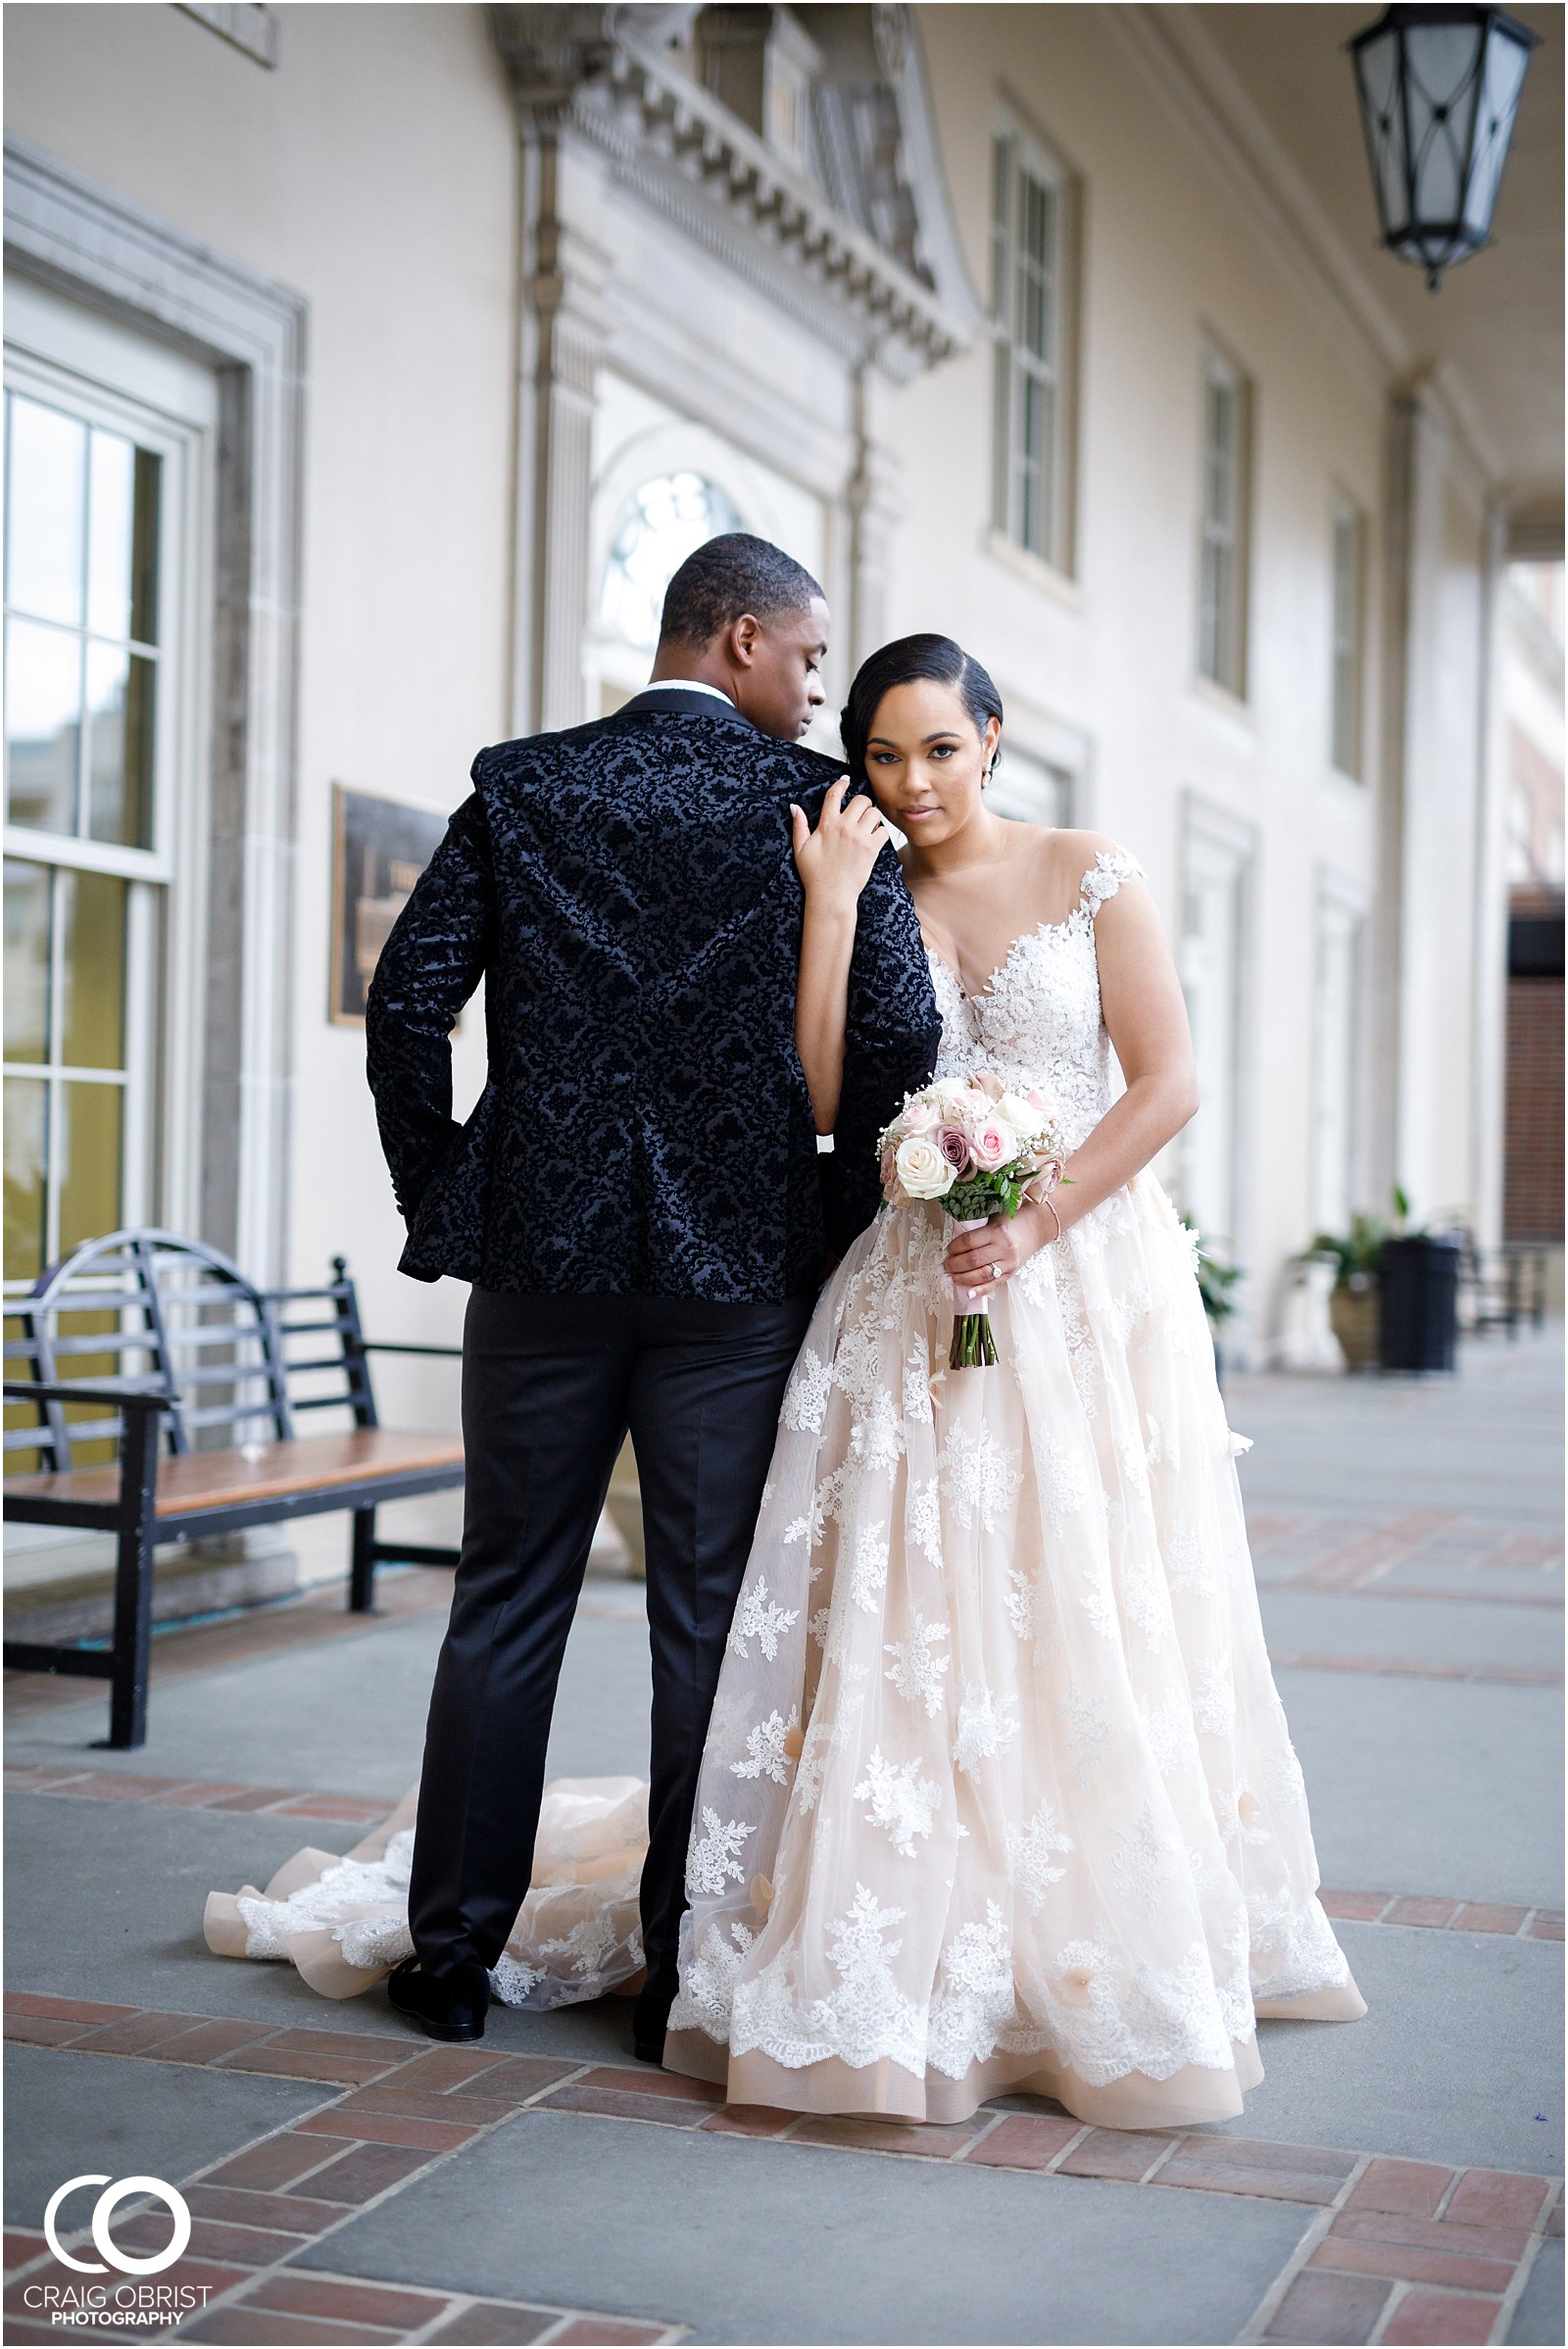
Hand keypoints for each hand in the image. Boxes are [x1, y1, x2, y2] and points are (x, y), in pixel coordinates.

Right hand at [790, 778, 887, 913]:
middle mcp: (844, 827)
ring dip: (873, 817)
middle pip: (861, 799)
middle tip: (860, 812)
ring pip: (875, 813)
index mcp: (826, 824)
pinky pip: (883, 830)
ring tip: (868, 826)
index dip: (841, 784)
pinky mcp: (871, 849)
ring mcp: (859, 837)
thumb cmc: (814, 874)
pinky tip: (874, 839)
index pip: (834, 795)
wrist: (830, 896)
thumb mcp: (800, 849)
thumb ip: (799, 826)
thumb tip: (794, 806)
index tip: (846, 780)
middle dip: (862, 803)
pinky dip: (881, 833)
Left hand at [943, 1200, 1055, 1302]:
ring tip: (950, 1278)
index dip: (953, 1248)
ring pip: (982, 1274)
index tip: (946, 1251)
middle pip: (973, 1260)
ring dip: (962, 1278)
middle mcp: (1003, 1248)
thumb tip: (954, 1247)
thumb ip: (977, 1233)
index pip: (968, 1242)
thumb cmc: (1011, 1222)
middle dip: (954, 1265)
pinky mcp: (1012, 1272)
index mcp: (995, 1231)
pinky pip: (994, 1284)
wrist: (1036, 1228)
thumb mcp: (993, 1220)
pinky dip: (981, 1290)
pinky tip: (968, 1293)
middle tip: (943, 1267)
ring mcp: (1008, 1262)